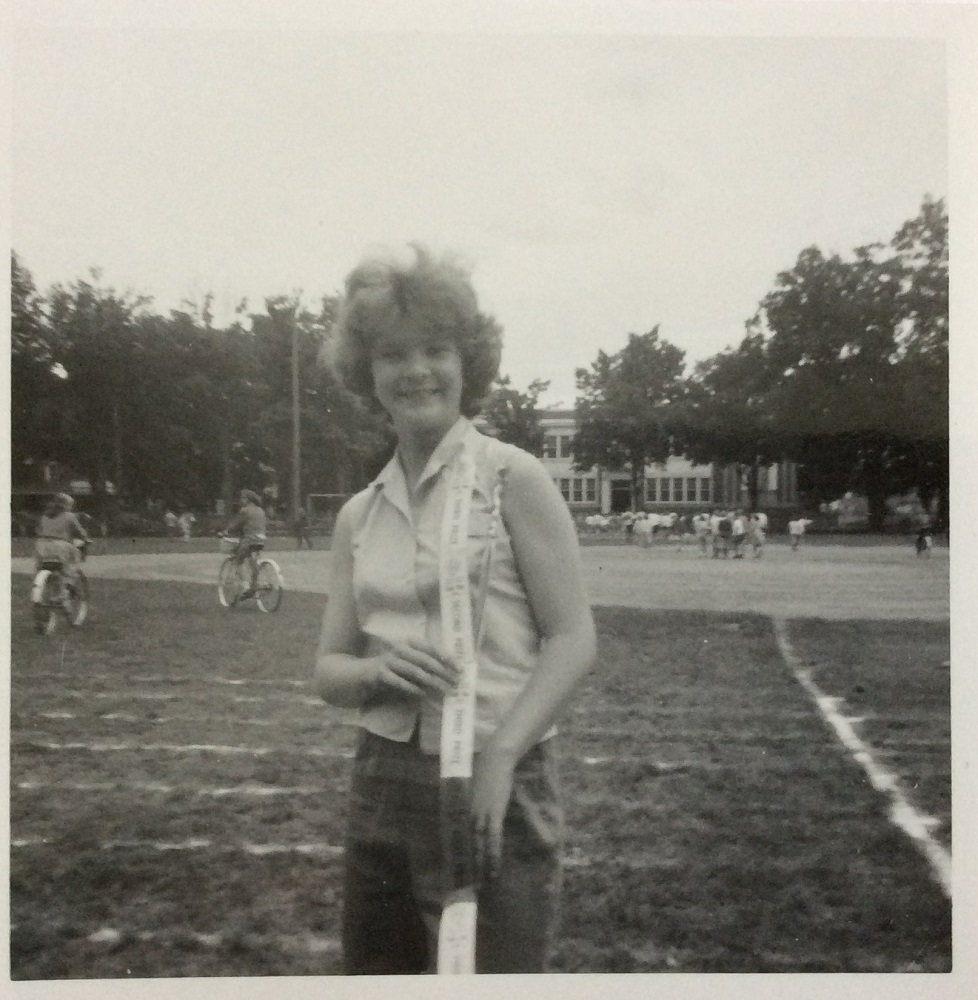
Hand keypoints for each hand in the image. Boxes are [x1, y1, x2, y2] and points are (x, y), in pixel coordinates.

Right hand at [371, 639, 458, 697]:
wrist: (364, 674)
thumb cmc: (393, 669)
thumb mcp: (410, 664)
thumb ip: (427, 666)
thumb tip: (451, 675)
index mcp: (410, 643)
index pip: (432, 648)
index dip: (447, 657)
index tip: (460, 668)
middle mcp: (401, 648)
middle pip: (425, 660)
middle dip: (443, 672)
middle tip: (456, 683)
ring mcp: (389, 660)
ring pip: (414, 670)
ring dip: (431, 681)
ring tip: (444, 689)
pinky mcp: (380, 672)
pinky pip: (397, 680)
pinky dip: (410, 687)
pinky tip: (421, 693)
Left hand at [471, 748, 517, 881]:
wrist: (495, 759)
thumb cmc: (488, 772)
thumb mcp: (479, 790)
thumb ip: (477, 801)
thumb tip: (479, 811)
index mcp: (465, 809)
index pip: (462, 836)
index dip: (462, 854)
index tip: (462, 869)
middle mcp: (469, 815)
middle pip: (468, 845)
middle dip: (470, 865)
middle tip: (470, 884)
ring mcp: (480, 815)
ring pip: (479, 846)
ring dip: (482, 865)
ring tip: (484, 883)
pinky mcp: (494, 814)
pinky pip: (493, 839)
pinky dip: (493, 854)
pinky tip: (494, 868)